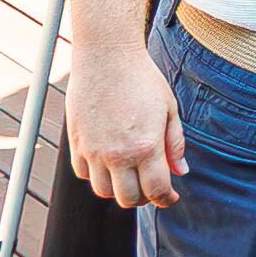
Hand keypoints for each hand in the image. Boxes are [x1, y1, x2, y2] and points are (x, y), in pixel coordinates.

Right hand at [68, 38, 183, 208]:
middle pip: (127, 198)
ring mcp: (92, 150)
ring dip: (118, 189)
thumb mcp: (169, 110)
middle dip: (143, 198)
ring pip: (103, 191)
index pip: (155, 191)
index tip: (170, 198)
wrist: (106, 57)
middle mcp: (116, 154)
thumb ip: (174, 144)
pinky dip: (96, 175)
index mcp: (145, 147)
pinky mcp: (75, 142)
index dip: (165, 200)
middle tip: (151, 188)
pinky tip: (109, 163)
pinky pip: (83, 173)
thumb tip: (180, 172)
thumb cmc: (142, 79)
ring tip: (130, 176)